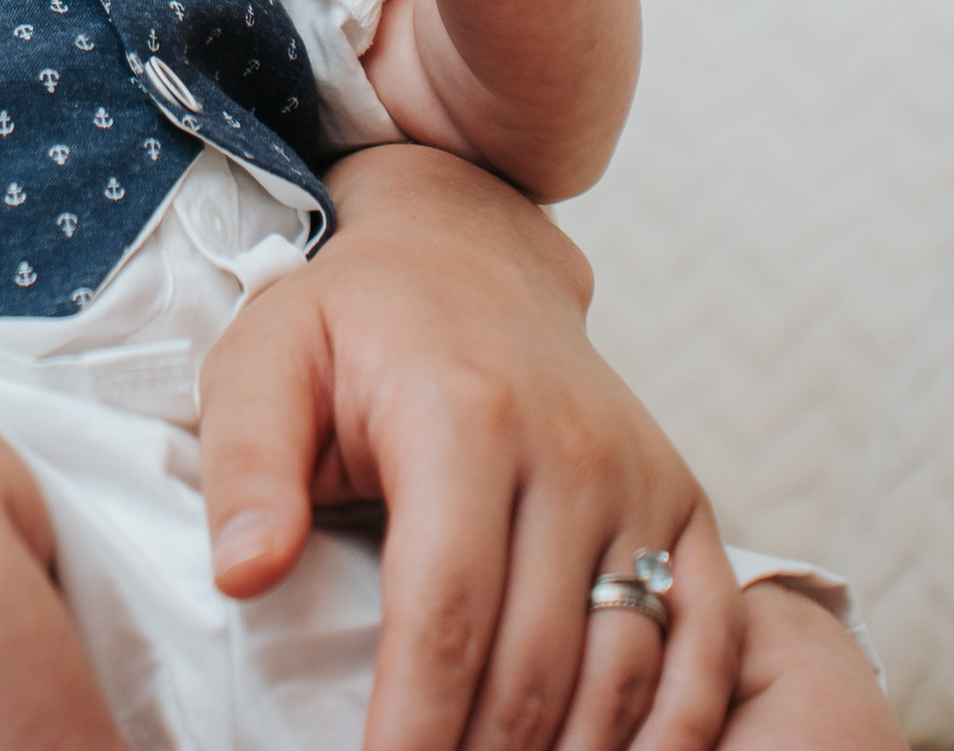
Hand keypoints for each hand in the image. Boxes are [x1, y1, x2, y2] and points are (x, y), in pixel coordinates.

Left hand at [199, 144, 741, 750]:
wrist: (466, 250)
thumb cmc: (351, 319)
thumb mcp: (264, 357)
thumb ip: (245, 464)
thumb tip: (243, 575)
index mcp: (463, 416)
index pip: (443, 616)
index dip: (413, 730)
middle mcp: (571, 451)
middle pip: (536, 667)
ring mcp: (638, 479)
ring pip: (626, 672)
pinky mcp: (683, 500)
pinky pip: (709, 639)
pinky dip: (682, 727)